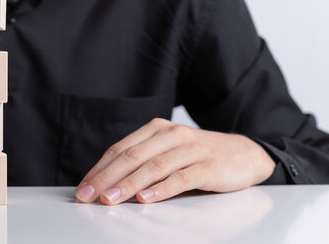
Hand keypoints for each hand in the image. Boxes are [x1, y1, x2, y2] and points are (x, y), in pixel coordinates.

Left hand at [75, 118, 275, 204]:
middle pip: (132, 156)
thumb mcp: (168, 152)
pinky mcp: (209, 164)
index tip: (83, 188)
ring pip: (153, 166)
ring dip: (128, 184)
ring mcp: (191, 148)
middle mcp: (171, 134)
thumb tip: (107, 184)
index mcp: (156, 129)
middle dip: (106, 177)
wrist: (244, 153)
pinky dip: (162, 189)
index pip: (121, 149)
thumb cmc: (198, 156)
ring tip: (111, 198)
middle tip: (89, 195)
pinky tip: (146, 198)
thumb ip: (143, 162)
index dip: (99, 169)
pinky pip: (181, 177)